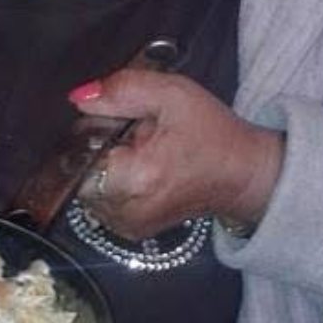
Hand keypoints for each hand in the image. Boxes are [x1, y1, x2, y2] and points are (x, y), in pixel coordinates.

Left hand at [69, 63, 284, 236]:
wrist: (245, 175)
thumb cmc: (213, 134)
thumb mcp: (172, 94)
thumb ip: (123, 90)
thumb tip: (79, 98)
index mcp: (136, 177)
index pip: (78, 156)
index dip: (93, 135)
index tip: (123, 127)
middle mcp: (126, 210)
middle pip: (80, 173)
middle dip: (100, 152)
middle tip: (137, 139)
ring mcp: (128, 226)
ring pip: (89, 189)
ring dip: (107, 170)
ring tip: (143, 157)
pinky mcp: (132, 231)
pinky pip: (103, 202)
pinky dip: (115, 185)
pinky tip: (143, 173)